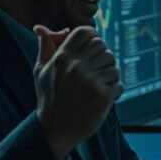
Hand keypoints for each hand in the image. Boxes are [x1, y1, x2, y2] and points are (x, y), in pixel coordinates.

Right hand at [33, 25, 122, 159]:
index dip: (92, 37)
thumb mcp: (41, 71)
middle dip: (101, 56)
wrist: (54, 131)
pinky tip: (103, 98)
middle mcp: (76, 66)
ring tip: (97, 86)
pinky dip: (115, 91)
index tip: (91, 49)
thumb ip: (45, 47)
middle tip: (95, 71)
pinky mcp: (102, 96)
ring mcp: (90, 81)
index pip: (86, 32)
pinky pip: (119, 83)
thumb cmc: (49, 98)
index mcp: (62, 57)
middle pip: (103, 46)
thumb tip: (41, 28)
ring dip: (109, 75)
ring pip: (113, 65)